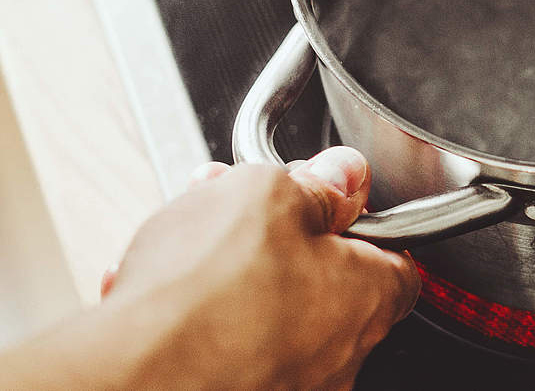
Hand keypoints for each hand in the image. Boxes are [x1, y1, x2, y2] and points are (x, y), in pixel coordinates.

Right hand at [93, 147, 419, 390]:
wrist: (130, 374)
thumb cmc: (206, 291)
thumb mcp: (270, 195)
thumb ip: (318, 183)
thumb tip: (344, 174)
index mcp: (368, 299)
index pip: (395, 258)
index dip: (358, 218)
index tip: (326, 196)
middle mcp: (338, 357)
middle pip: (324, 277)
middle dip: (279, 232)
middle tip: (240, 206)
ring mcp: (289, 386)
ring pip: (270, 309)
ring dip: (232, 266)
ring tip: (186, 235)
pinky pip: (226, 345)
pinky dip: (198, 314)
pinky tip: (160, 289)